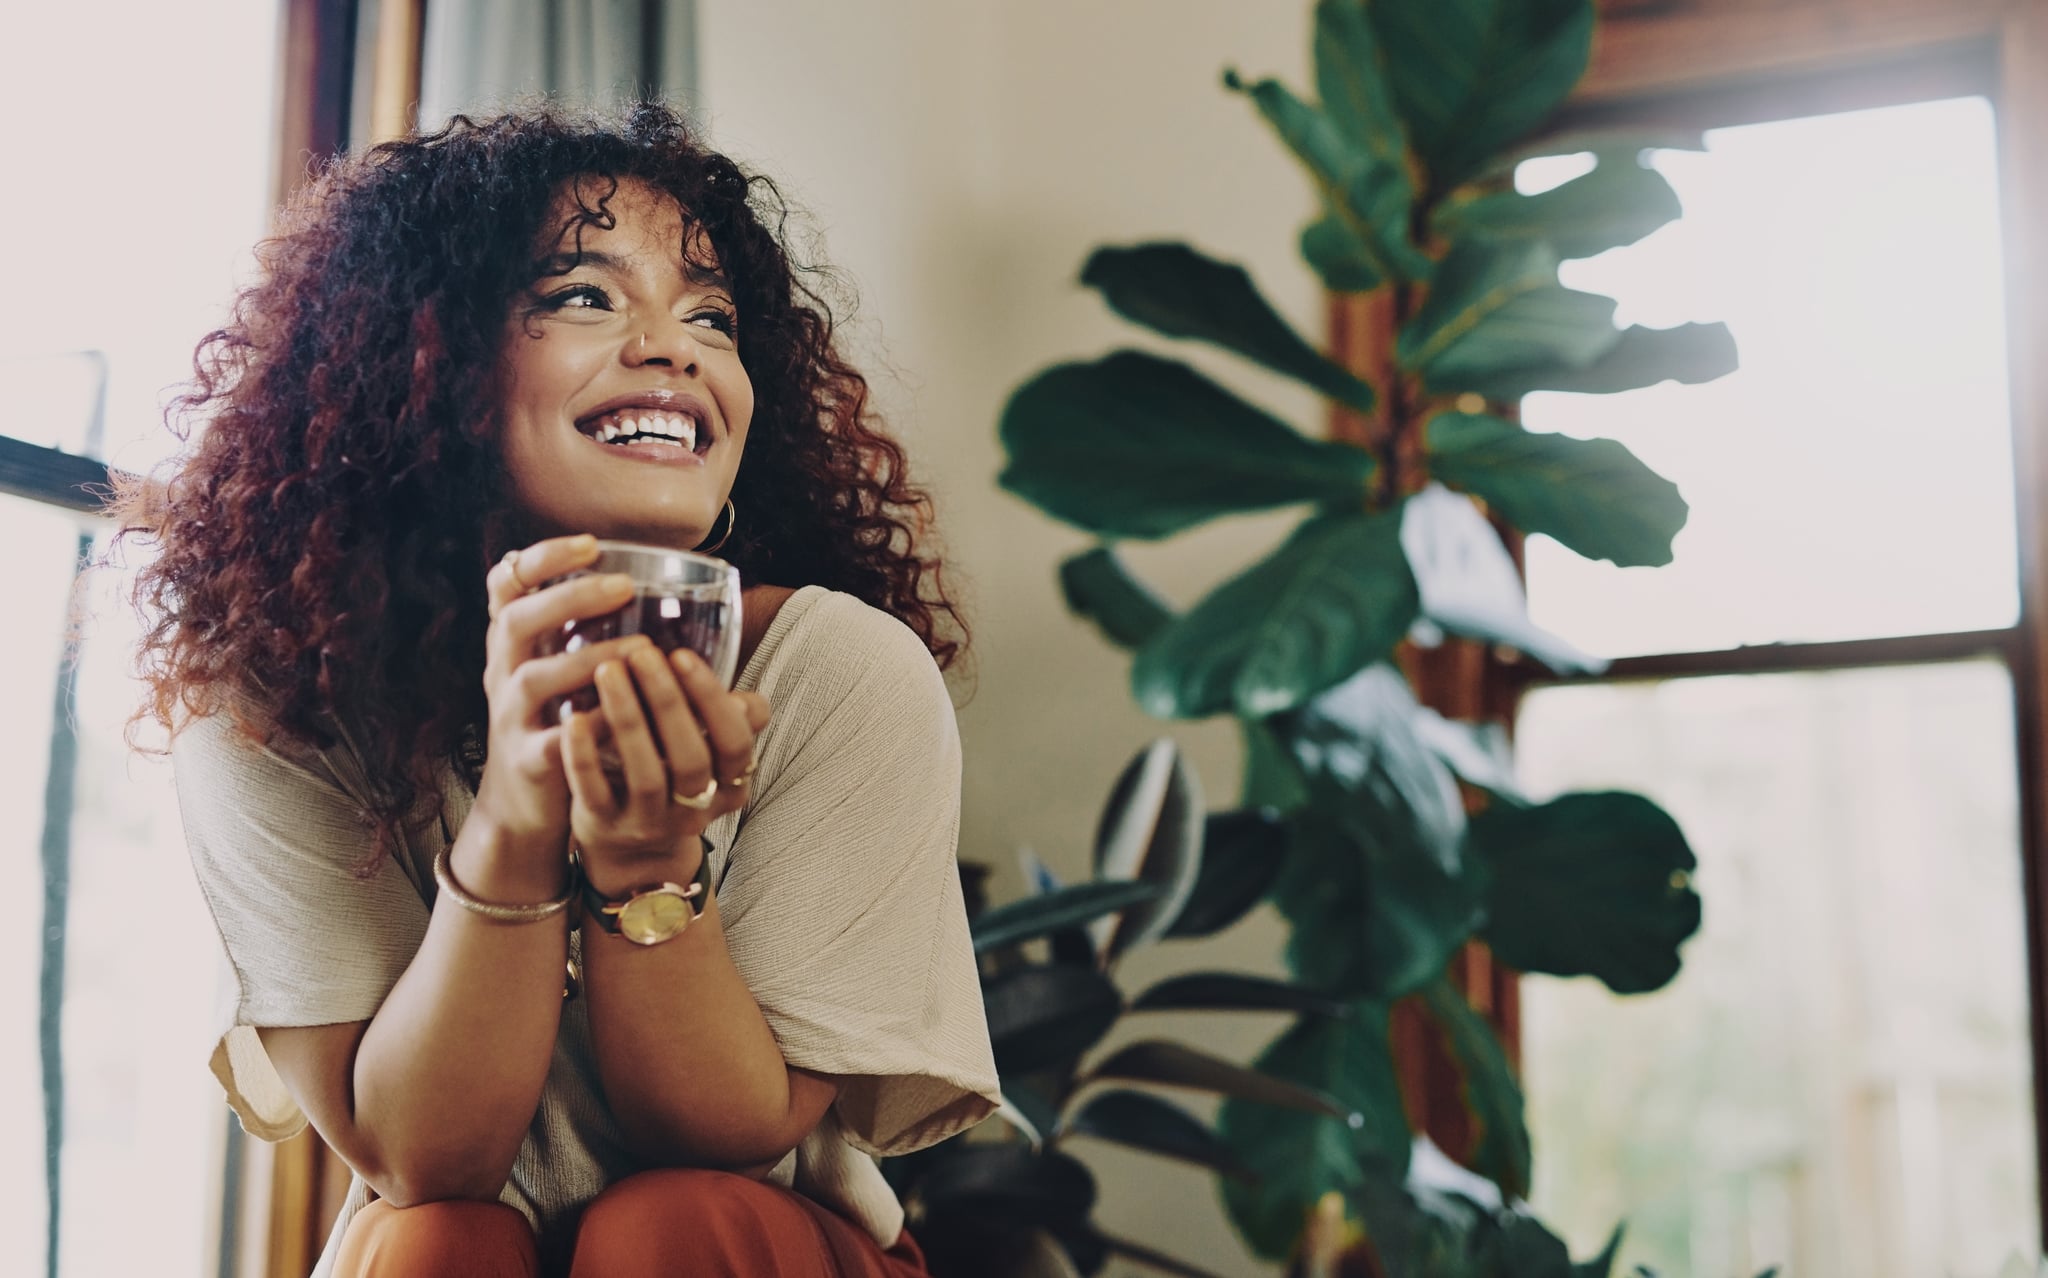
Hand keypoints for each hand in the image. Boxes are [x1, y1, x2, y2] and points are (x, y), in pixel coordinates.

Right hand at [472, 535, 650, 863]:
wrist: (524, 805)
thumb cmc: (558, 721)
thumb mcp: (560, 668)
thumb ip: (588, 630)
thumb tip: (661, 583)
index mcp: (514, 643)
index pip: (506, 583)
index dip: (541, 558)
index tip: (590, 543)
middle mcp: (503, 673)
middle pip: (514, 622)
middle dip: (566, 598)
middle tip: (622, 585)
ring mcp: (509, 717)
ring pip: (532, 679)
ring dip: (586, 660)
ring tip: (637, 650)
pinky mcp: (526, 762)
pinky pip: (553, 741)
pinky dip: (590, 727)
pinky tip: (626, 717)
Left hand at [562, 639, 770, 881]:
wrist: (632, 849)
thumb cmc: (674, 776)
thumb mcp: (709, 751)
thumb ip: (727, 717)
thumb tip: (739, 684)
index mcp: (729, 783)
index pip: (734, 743)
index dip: (712, 700)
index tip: (681, 655)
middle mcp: (695, 807)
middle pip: (691, 759)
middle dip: (667, 701)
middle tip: (641, 655)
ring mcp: (649, 821)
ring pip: (645, 775)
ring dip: (628, 719)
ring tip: (607, 671)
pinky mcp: (605, 826)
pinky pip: (595, 793)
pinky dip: (584, 756)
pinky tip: (573, 718)